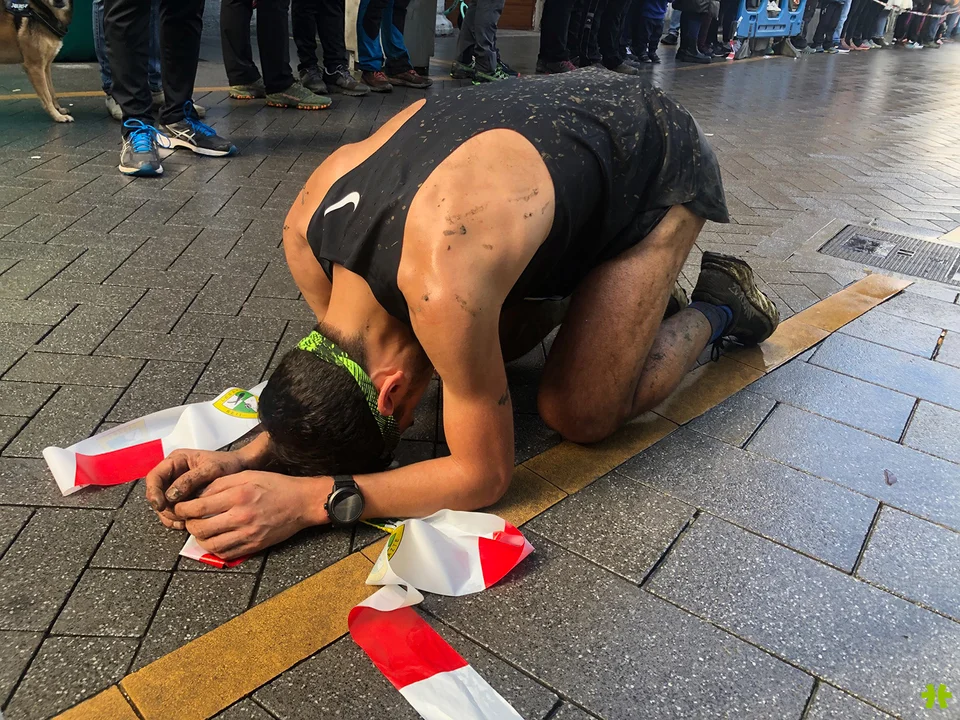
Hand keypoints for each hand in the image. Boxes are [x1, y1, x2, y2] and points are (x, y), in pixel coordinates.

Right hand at [145, 449, 246, 529]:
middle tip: (179, 516)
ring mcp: (176, 487)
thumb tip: (171, 495)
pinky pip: (173, 511)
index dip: (154, 492)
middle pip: (157, 494)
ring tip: (184, 521)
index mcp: (176, 461)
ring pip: (163, 505)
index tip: (161, 505)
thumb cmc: (228, 464)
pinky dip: (176, 519)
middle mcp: (173, 474)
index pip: (154, 477)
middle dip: (165, 508)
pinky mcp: (183, 499)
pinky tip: (185, 524)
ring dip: (170, 516)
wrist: (242, 469)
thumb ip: (190, 480)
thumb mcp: (210, 469)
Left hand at [173, 471, 331, 559]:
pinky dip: (215, 548)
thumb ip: (221, 484)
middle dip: (188, 524)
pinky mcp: (254, 546)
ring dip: (200, 538)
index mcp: (238, 495)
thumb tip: (198, 494)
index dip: (182, 509)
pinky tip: (216, 539)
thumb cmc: (276, 486)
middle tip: (190, 519)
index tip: (180, 507)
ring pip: (210, 544)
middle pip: (200, 528)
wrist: (302, 502)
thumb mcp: (247, 475)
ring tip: (201, 530)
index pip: (197, 507)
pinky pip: (225, 553)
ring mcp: (248, 534)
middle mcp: (241, 516)